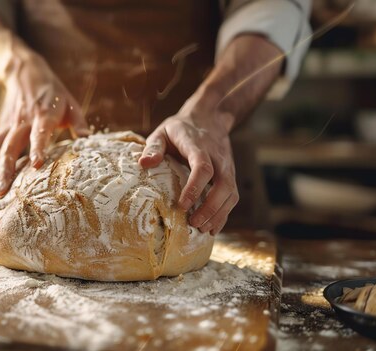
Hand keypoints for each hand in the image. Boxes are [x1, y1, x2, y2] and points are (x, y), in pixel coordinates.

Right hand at [0, 52, 88, 198]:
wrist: (25, 73)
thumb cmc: (53, 93)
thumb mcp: (71, 103)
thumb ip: (80, 123)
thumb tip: (89, 140)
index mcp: (44, 114)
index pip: (39, 133)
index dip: (37, 148)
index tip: (36, 165)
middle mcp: (23, 121)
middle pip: (10, 147)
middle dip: (6, 170)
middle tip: (3, 192)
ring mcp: (9, 126)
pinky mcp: (1, 129)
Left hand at [138, 93, 237, 234]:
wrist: (209, 118)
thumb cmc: (180, 129)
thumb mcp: (162, 132)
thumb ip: (153, 147)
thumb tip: (144, 164)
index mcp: (198, 146)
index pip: (203, 168)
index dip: (195, 188)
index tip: (182, 205)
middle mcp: (218, 157)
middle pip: (223, 184)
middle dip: (211, 207)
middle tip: (193, 224)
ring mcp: (227, 166)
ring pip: (231, 193)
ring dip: (219, 214)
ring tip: (202, 230)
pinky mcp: (230, 175)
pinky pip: (232, 197)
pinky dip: (224, 214)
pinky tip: (212, 228)